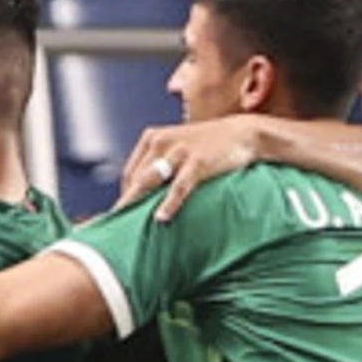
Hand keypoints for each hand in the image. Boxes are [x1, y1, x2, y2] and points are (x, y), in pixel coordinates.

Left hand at [120, 115, 280, 221]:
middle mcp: (161, 142)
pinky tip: (161, 218)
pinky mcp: (197, 161)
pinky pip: (179, 186)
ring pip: (152, 181)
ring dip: (139, 204)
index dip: (123, 196)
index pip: (129, 173)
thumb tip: (140, 198)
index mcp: (153, 138)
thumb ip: (159, 167)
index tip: (121, 216)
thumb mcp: (177, 149)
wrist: (242, 134)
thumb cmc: (207, 146)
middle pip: (137, 179)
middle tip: (118, 227)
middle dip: (127, 204)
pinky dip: (169, 203)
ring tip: (129, 226)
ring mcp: (179, 150)